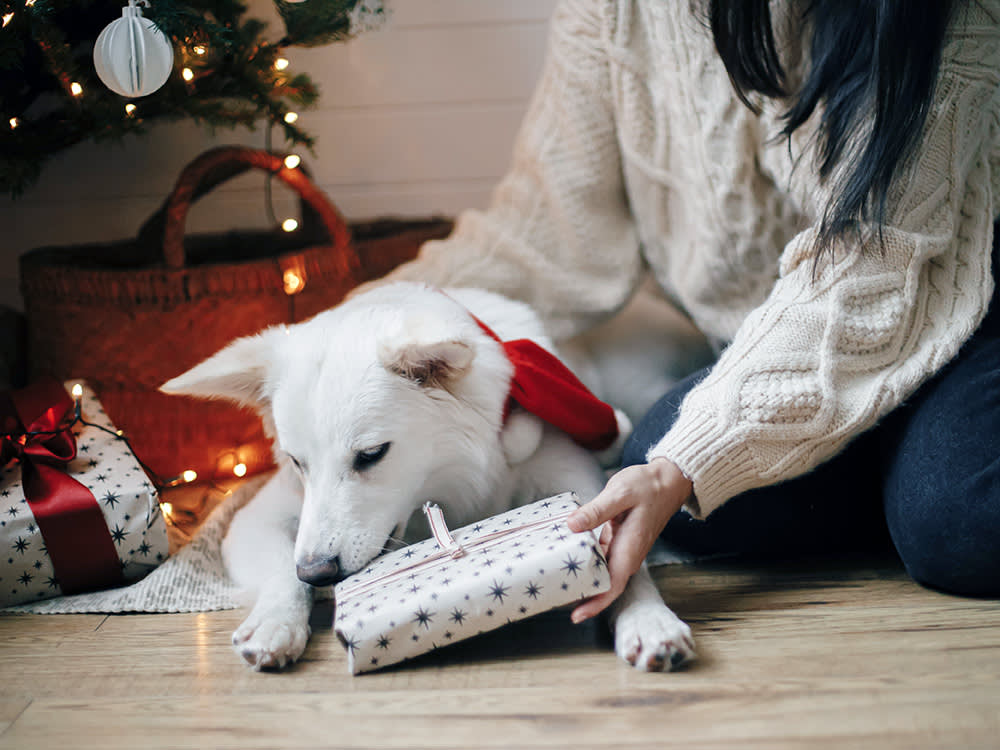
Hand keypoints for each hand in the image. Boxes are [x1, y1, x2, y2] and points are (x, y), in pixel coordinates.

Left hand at [566, 457, 691, 622]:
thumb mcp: (620, 493)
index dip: (595, 604)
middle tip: (553, 598)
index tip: (576, 616)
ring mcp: (623, 548)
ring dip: (582, 578)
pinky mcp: (618, 540)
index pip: (613, 586)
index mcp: (630, 549)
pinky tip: (567, 556)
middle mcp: (627, 554)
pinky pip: (599, 557)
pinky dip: (584, 559)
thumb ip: (596, 510)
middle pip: (604, 585)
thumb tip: (572, 525)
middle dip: (582, 596)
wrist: (667, 480)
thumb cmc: (648, 486)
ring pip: (600, 572)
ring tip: (555, 582)